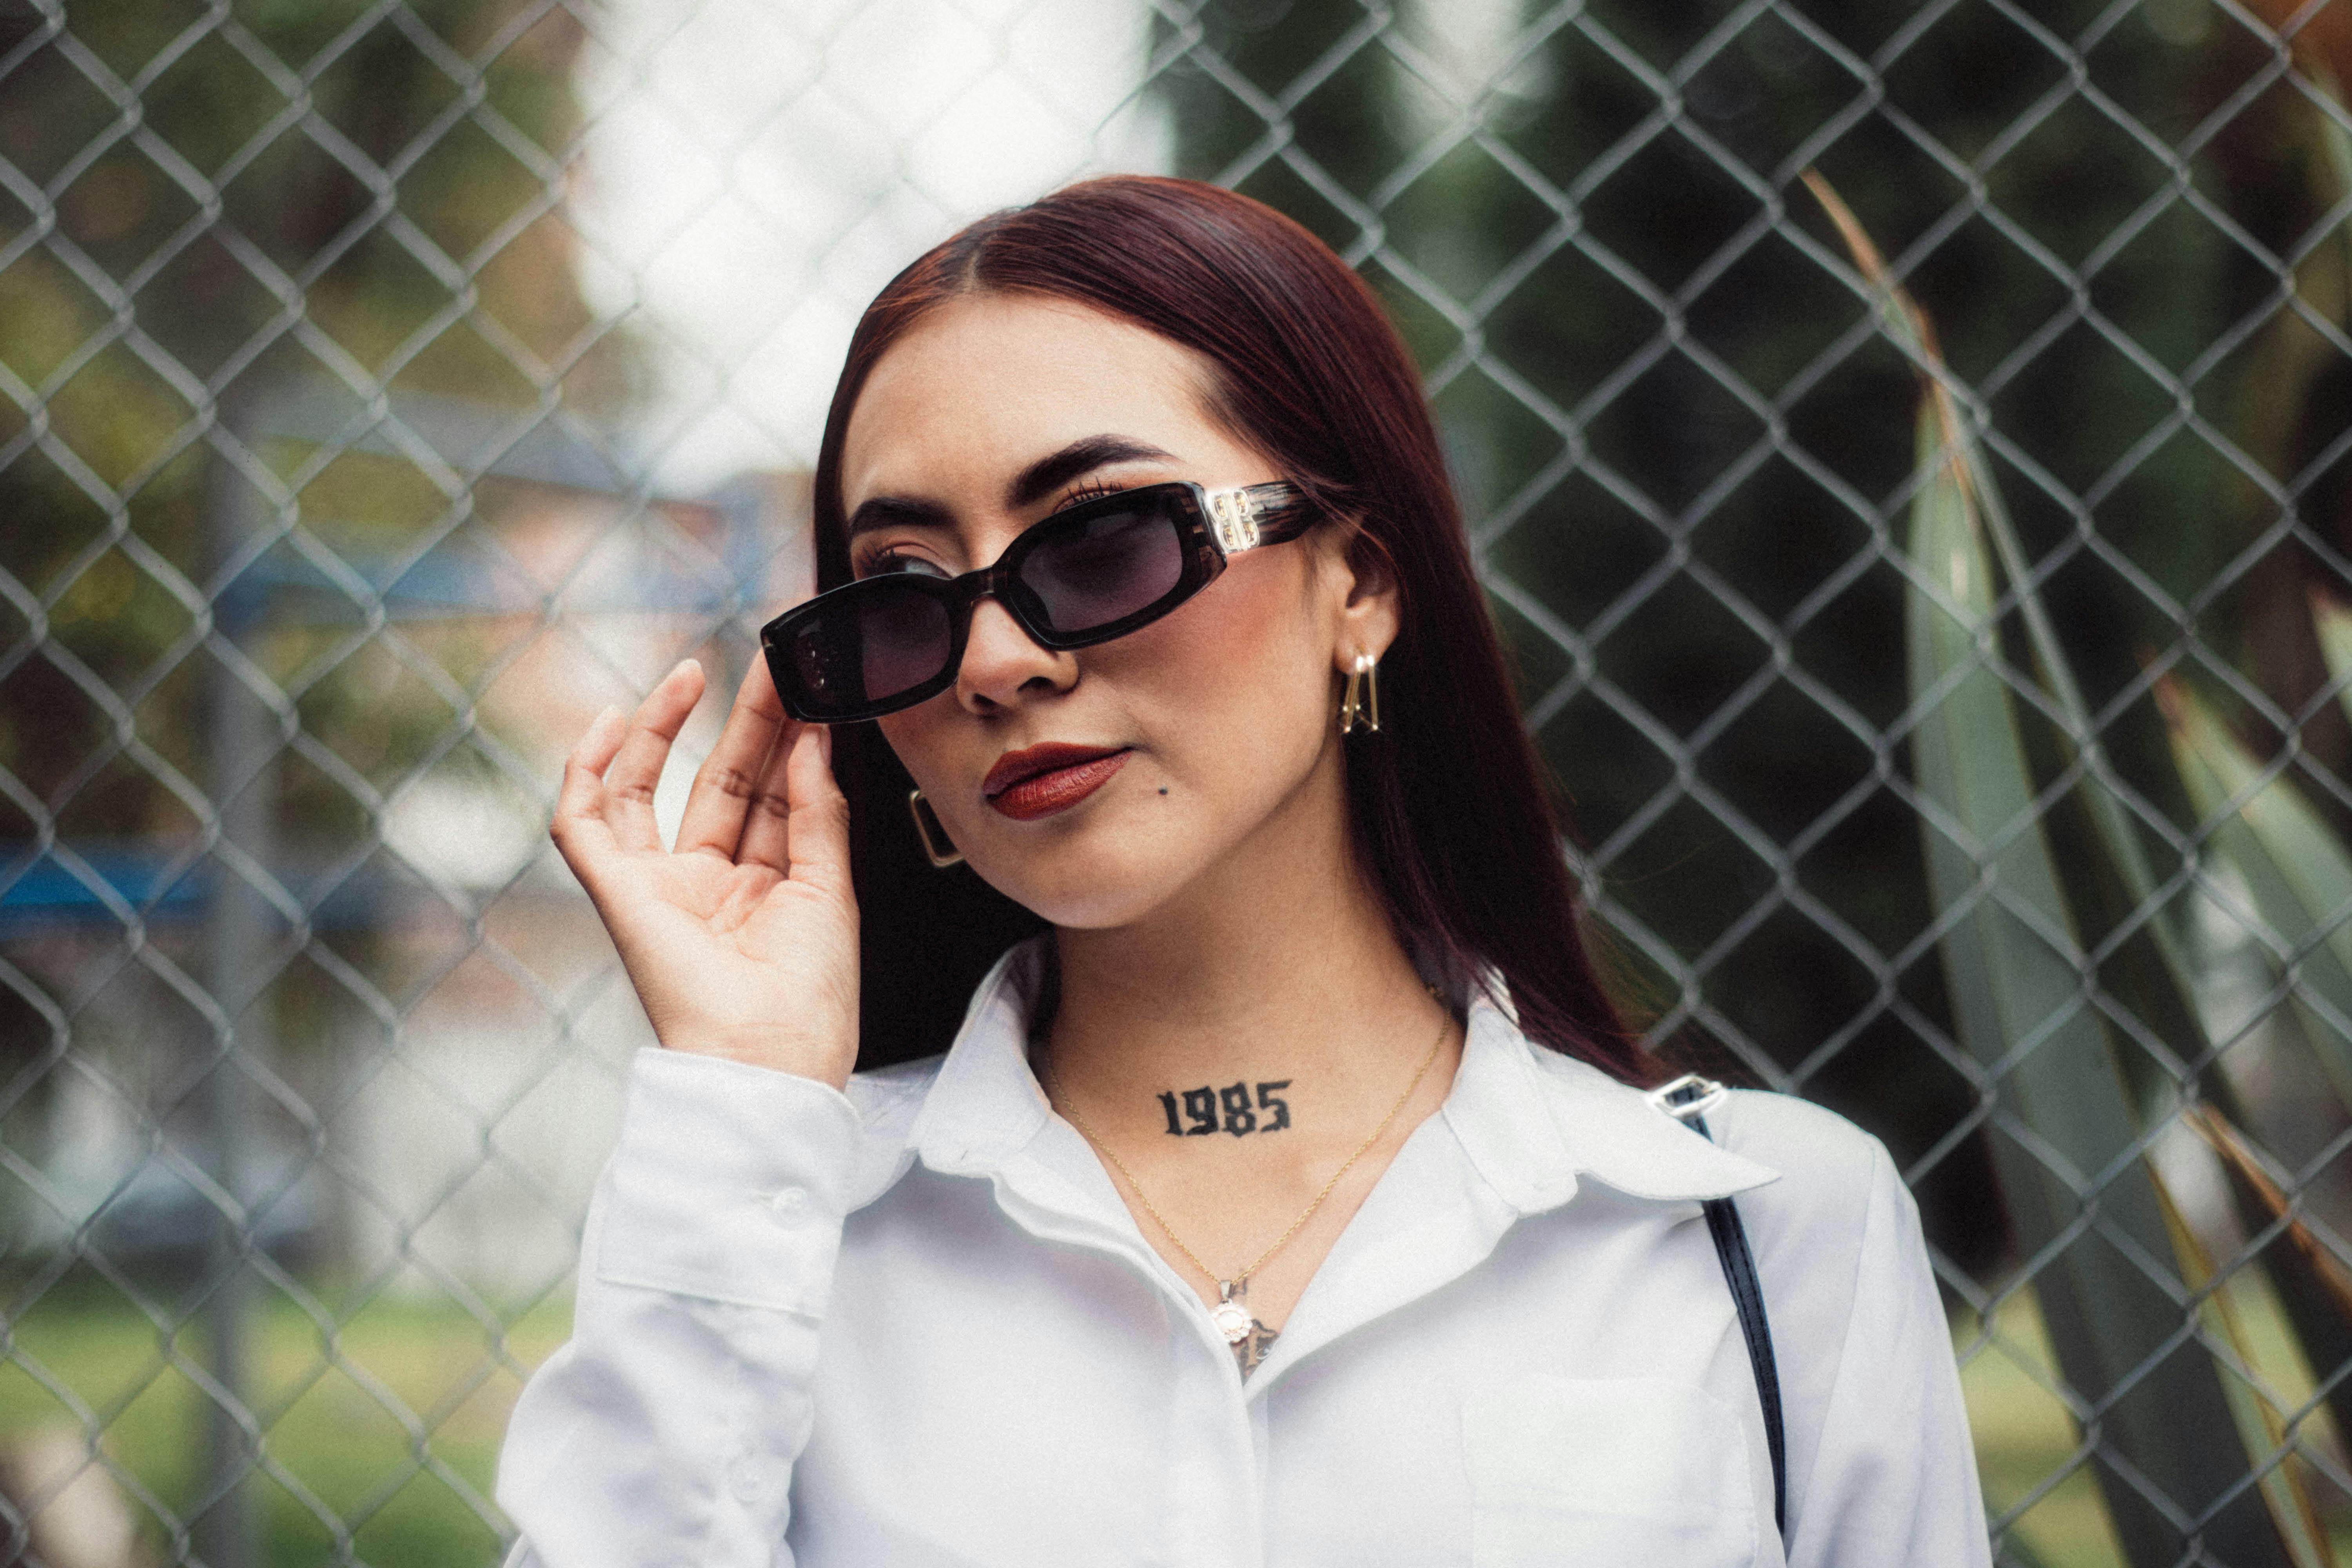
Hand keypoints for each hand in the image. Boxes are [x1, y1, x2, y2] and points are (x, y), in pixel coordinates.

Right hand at [550, 657, 858, 1085]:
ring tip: (699, 671)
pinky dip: (588, 772)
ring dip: (669, 727)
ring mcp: (663, 888)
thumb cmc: (809, 1000)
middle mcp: (712, 884)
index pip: (772, 796)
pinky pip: (584, 825)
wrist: (770, 1062)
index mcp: (767, 889)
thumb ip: (817, 812)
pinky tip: (611, 721)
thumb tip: (813, 741)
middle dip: (745, 721)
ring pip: (654, 789)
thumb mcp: (829, 891)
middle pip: (722, 781)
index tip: (806, 687)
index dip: (786, 741)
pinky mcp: (618, 897)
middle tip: (771, 662)